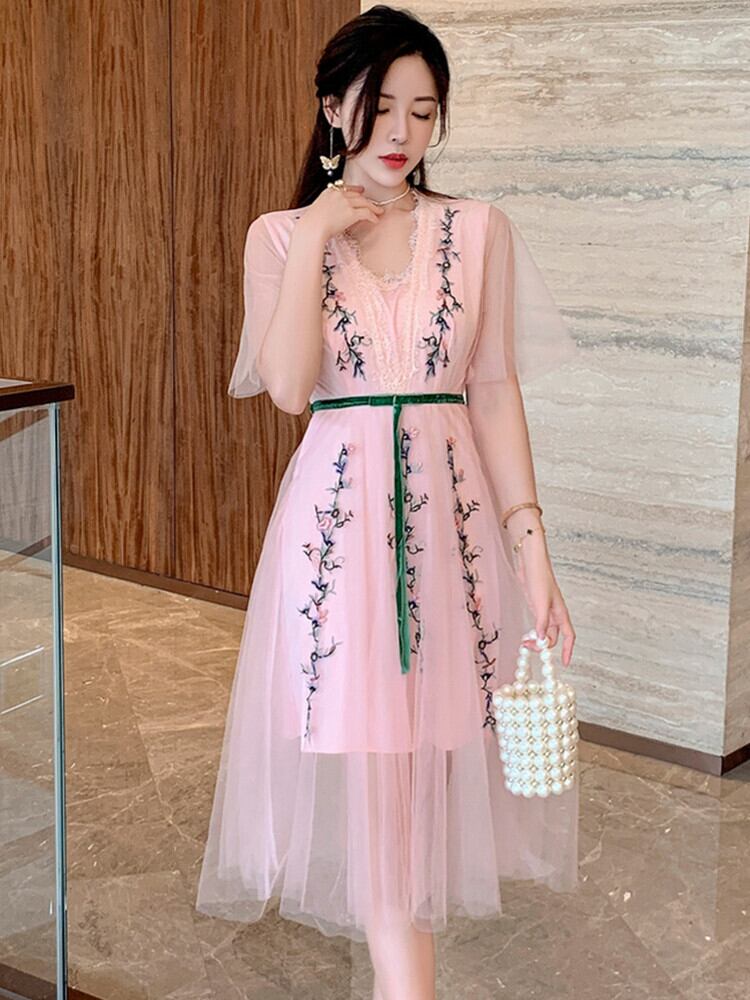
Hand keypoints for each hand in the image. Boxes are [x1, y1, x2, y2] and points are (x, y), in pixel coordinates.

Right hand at [300, 183, 384, 243]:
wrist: (312, 228)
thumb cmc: (311, 224)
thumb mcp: (317, 210)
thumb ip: (326, 208)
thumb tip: (331, 215)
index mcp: (329, 192)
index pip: (346, 188)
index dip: (355, 190)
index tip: (361, 190)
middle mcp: (339, 194)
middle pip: (357, 196)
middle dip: (366, 199)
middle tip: (373, 203)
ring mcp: (346, 203)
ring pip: (364, 202)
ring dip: (373, 207)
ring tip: (379, 212)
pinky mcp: (351, 213)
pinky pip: (366, 213)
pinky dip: (373, 216)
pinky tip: (375, 220)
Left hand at [513, 534, 575, 666]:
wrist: (530, 563)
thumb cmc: (539, 579)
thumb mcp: (540, 603)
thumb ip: (542, 622)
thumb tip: (543, 640)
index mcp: (561, 613)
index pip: (569, 636)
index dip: (568, 649)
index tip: (565, 663)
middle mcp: (555, 614)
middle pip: (553, 637)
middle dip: (544, 646)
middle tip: (529, 648)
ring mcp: (545, 611)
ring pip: (544, 632)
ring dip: (537, 639)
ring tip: (525, 643)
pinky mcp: (535, 606)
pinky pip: (538, 625)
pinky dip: (533, 632)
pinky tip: (526, 635)